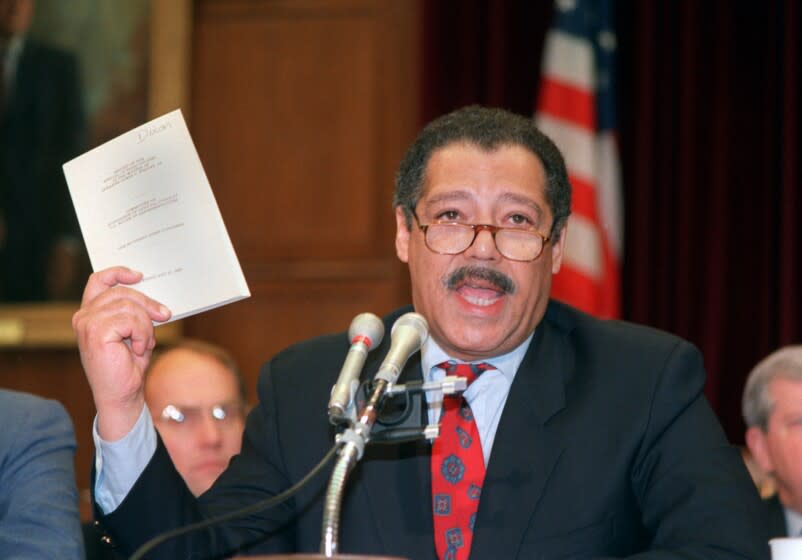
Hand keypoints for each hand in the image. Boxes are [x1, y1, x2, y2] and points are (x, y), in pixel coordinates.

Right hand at [72, 266, 170, 440]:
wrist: (123, 394)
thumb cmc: (128, 366)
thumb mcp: (135, 332)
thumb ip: (136, 312)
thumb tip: (156, 300)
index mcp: (90, 313)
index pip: (98, 280)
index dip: (118, 272)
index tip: (139, 275)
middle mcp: (84, 316)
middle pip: (121, 291)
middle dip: (148, 303)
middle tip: (165, 315)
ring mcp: (87, 323)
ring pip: (129, 306)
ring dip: (146, 325)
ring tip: (146, 342)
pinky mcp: (96, 332)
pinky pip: (131, 320)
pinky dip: (143, 334)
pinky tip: (140, 349)